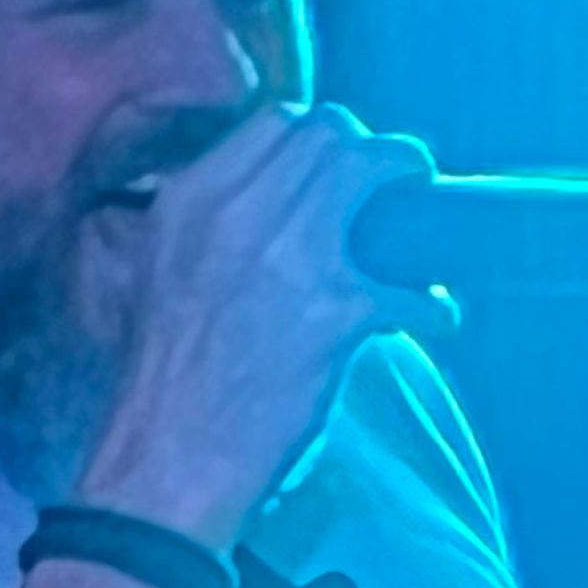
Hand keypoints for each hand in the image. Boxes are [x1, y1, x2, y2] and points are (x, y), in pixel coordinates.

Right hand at [77, 103, 457, 549]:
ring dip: (411, 188)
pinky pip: (410, 284)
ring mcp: (288, 256)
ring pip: (374, 167)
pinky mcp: (335, 313)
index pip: (273, 122)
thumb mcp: (154, 278)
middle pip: (330, 132)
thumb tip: (260, 212)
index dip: (317, 139)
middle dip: (369, 152)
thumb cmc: (162, 386)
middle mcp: (235, 213)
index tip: (335, 167)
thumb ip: (201, 231)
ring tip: (425, 224)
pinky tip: (432, 318)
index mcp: (187, 202)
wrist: (165, 464)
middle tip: (389, 185)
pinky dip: (431, 303)